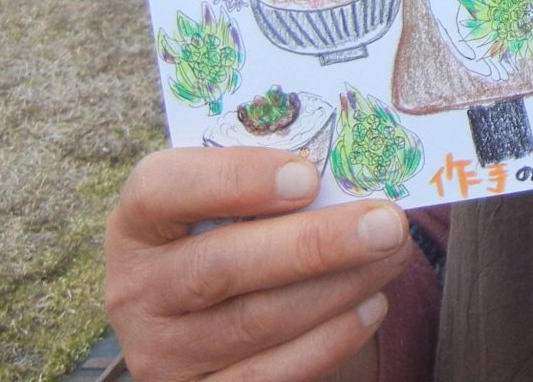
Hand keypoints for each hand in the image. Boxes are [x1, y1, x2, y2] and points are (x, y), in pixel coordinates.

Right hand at [105, 146, 411, 380]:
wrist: (208, 316)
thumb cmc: (234, 232)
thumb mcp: (234, 200)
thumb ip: (276, 180)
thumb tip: (358, 169)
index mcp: (140, 222)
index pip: (164, 188)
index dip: (234, 179)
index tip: (307, 175)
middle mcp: (138, 290)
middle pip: (221, 266)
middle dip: (315, 244)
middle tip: (386, 223)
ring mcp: (162, 353)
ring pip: (256, 322)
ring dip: (338, 288)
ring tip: (394, 255)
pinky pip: (269, 375)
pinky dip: (330, 340)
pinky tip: (372, 307)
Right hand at [427, 0, 510, 81]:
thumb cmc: (444, 5)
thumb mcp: (449, 24)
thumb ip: (459, 42)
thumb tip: (473, 58)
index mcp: (458, 43)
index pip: (471, 61)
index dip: (482, 69)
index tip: (493, 74)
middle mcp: (467, 38)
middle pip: (482, 58)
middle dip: (494, 67)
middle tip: (505, 76)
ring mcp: (476, 30)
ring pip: (490, 47)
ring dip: (500, 59)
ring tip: (510, 69)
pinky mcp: (483, 19)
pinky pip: (494, 33)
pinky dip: (502, 41)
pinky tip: (511, 49)